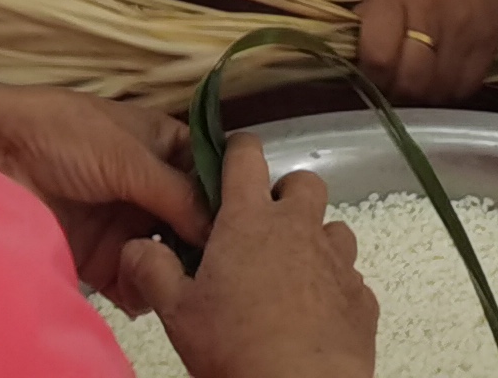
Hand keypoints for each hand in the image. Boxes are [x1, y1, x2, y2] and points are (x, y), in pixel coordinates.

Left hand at [0, 84, 206, 304]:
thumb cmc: (60, 134)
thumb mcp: (126, 154)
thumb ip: (176, 191)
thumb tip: (220, 227)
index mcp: (159, 144)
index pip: (206, 172)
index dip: (223, 196)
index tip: (243, 224)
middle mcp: (146, 185)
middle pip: (190, 221)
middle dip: (202, 244)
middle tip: (213, 267)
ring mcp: (122, 223)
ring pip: (165, 255)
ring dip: (172, 271)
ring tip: (172, 281)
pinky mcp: (98, 258)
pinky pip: (133, 282)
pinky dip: (142, 292)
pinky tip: (142, 292)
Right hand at [120, 136, 376, 377]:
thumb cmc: (235, 347)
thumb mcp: (178, 312)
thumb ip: (154, 269)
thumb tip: (136, 246)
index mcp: (251, 220)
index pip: (247, 155)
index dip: (238, 150)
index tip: (230, 163)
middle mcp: (299, 229)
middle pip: (304, 183)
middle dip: (286, 197)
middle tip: (262, 231)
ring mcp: (337, 262)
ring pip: (334, 229)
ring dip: (315, 243)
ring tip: (290, 277)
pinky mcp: (362, 298)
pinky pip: (350, 278)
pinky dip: (334, 288)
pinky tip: (314, 316)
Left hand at [355, 0, 497, 103]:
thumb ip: (371, 20)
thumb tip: (361, 61)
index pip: (378, 59)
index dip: (370, 74)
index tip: (371, 70)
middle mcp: (433, 19)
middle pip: (410, 83)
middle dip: (396, 89)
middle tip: (394, 79)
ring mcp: (465, 36)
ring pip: (438, 93)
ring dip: (423, 95)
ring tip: (418, 79)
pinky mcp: (490, 46)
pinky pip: (466, 89)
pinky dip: (449, 91)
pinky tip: (442, 76)